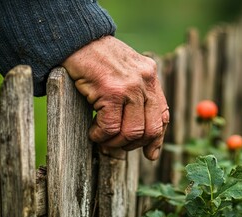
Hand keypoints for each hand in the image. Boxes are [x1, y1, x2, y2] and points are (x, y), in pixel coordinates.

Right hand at [62, 36, 168, 159]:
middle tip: (117, 146)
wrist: (77, 38)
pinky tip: (93, 131)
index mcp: (150, 76)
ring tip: (102, 139)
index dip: (157, 139)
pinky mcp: (111, 91)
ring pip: (132, 132)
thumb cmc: (98, 58)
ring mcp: (129, 86)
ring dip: (115, 142)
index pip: (163, 115)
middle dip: (134, 144)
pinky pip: (111, 127)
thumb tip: (142, 133)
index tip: (150, 153)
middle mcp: (145, 81)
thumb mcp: (125, 73)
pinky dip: (100, 136)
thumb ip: (136, 96)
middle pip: (151, 129)